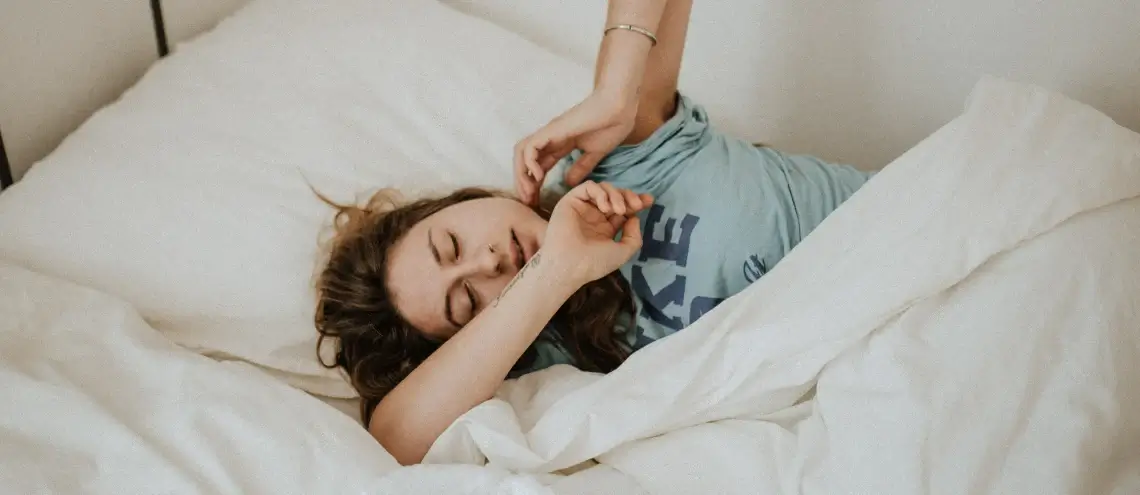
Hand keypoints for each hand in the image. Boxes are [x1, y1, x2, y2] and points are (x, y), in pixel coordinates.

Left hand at [514, 90, 637, 204]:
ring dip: (521, 174)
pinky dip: (529, 162)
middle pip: (525, 161)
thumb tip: (568, 182)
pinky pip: (530, 147)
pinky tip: (538, 176)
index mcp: (560, 144)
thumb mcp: (594, 153)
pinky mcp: (552, 130)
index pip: (539, 166)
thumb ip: (581, 167)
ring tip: (529, 192)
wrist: (619, 108)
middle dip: (524, 182)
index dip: (534, 185)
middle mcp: (550, 139)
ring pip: (522, 153)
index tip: (536, 202)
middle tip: (529, 202)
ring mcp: (549, 133)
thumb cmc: (611, 126)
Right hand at [541, 181, 652, 284]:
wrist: (570, 265)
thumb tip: (634, 218)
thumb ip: (633, 236)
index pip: (623, 208)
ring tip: (619, 210)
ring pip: (603, 189)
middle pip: (615, 195)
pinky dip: (600, 193)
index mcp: (606, 228)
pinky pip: (588, 187)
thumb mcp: (623, 252)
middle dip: (629, 196)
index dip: (636, 202)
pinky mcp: (571, 201)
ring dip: (616, 195)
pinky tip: (605, 208)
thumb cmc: (595, 263)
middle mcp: (594, 216)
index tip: (648, 201)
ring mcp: (583, 208)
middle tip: (637, 205)